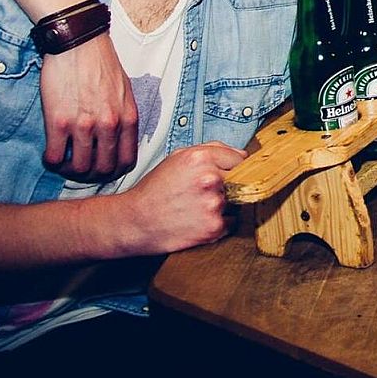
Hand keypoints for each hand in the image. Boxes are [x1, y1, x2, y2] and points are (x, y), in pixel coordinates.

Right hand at [40, 37, 139, 181]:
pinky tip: (50, 155)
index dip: (114, 172)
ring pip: (79, 168)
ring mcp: (83, 125)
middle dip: (92, 176)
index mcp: (128, 119)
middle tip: (81, 169)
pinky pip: (54, 157)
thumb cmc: (101, 64)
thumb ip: (124, 118)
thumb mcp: (126, 92)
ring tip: (64, 163)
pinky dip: (51, 162)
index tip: (103, 170)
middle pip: (103, 169)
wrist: (78, 43)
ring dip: (70, 171)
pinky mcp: (58, 122)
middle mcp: (109, 126)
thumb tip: (119, 141)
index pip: (127, 161)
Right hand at [115, 142, 246, 254]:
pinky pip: (232, 222)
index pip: (239, 159)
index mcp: (201, 158)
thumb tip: (241, 155)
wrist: (135, 222)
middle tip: (206, 193)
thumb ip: (211, 150)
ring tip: (198, 207)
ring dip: (224, 205)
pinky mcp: (214, 227)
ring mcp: (214, 204)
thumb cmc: (154, 190)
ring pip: (237, 202)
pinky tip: (199, 220)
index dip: (232, 168)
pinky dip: (220, 222)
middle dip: (229, 186)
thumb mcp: (177, 158)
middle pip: (241, 180)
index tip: (226, 174)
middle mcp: (210, 179)